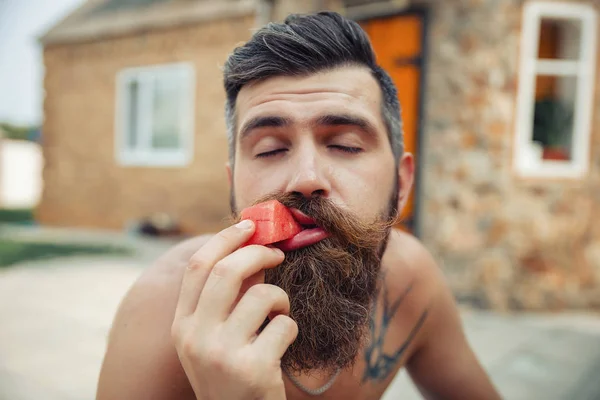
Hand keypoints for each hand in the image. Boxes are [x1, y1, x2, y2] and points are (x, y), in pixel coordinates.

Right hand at [171, 220, 297, 399]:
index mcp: (182, 326)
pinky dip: (290, 326)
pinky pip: (285, 324)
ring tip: (279, 313)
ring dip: (281, 298)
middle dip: (258, 253)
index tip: (248, 225)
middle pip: (227, 272)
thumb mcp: (214, 338)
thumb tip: (252, 250)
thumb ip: (225, 299)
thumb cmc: (231, 372)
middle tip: (277, 253)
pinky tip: (282, 344)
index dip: (224, 239)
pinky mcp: (253, 369)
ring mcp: (222, 354)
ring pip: (263, 296)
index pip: (197, 267)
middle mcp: (196, 337)